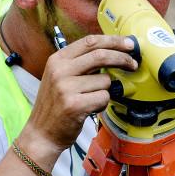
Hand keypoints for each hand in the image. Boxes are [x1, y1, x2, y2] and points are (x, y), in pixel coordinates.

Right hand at [21, 34, 136, 153]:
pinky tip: (90, 109)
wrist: (41, 134)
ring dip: (106, 91)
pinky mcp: (74, 105)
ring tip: (91, 100)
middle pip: (101, 55)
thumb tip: (113, 52)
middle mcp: (59, 70)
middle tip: (133, 64)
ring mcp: (65, 88)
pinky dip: (102, 104)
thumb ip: (82, 64)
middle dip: (122, 58)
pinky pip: (103, 98)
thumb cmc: (56, 105)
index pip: (90, 41)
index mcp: (57, 59)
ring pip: (105, 81)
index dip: (113, 41)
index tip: (129, 44)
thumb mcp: (61, 77)